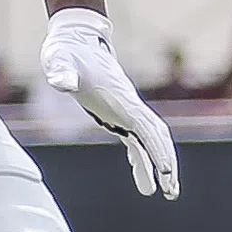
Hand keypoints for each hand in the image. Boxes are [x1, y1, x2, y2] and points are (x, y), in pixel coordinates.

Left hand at [41, 8, 179, 199]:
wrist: (76, 38)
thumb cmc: (67, 51)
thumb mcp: (59, 60)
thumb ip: (61, 72)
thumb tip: (61, 82)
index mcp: (120, 98)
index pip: (145, 127)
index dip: (157, 149)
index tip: (166, 171)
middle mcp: (128, 105)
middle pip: (157, 136)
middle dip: (166, 161)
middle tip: (172, 191)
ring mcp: (125, 110)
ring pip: (151, 139)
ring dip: (160, 164)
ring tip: (167, 193)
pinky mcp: (117, 113)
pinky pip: (136, 140)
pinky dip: (143, 159)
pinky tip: (145, 181)